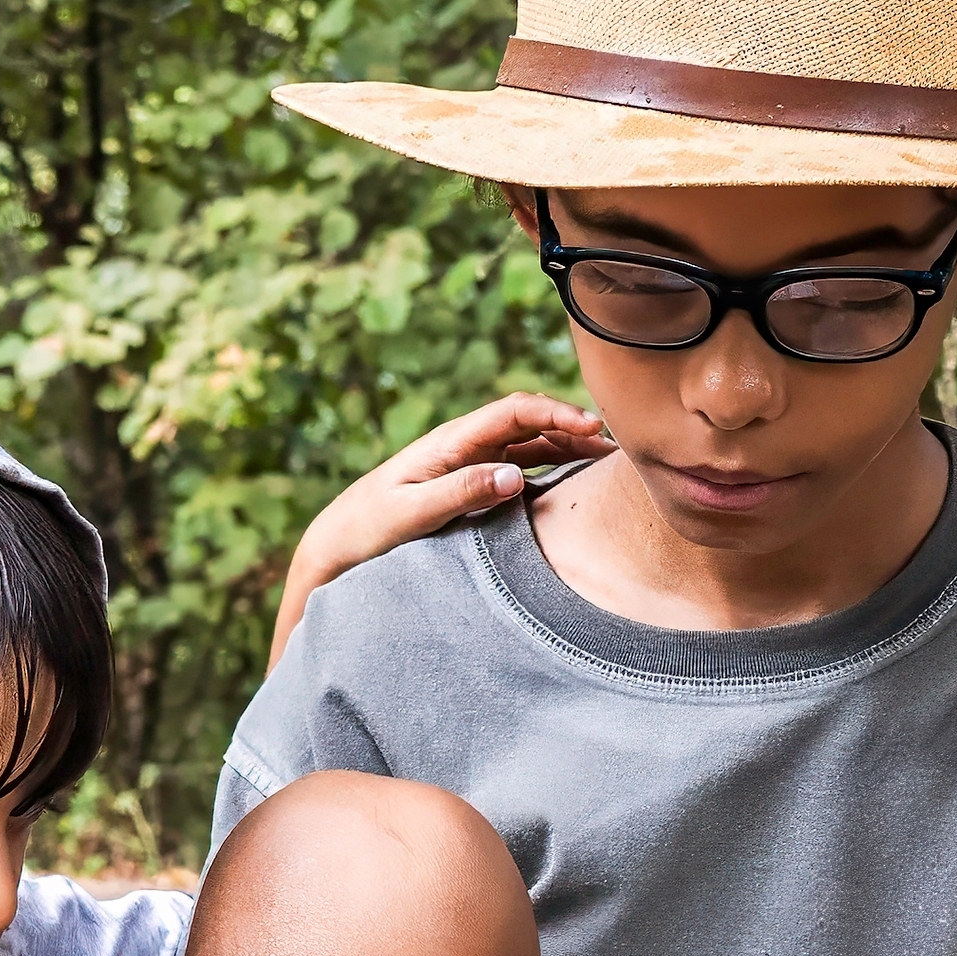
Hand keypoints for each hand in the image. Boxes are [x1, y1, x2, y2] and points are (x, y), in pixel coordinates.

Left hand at [276, 392, 607, 664]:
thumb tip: (514, 475)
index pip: (514, 411)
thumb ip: (461, 491)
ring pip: (529, 443)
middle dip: (574, 425)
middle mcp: (463, 445)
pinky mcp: (470, 484)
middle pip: (530, 421)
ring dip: (568, 445)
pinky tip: (576, 480)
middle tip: (619, 444)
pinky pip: (520, 466)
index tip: (594, 426)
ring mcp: (468, 463)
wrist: (337, 544)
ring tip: (609, 460)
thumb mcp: (411, 513)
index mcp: (450, 442)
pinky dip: (552, 465)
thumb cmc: (367, 528)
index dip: (557, 412)